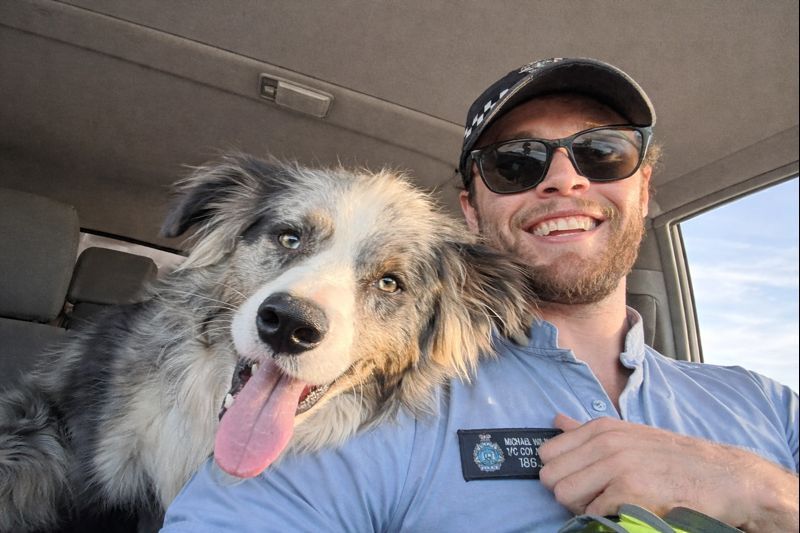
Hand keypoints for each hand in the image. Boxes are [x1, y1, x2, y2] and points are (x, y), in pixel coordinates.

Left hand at [537, 414, 798, 531]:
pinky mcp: (629, 491)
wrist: (722, 477)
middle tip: (594, 496)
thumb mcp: (627, 435)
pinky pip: (592, 513)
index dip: (560, 472)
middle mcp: (605, 443)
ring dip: (582, 507)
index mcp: (600, 429)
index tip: (579, 479)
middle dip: (568, 492)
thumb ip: (587, 431)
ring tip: (608, 503)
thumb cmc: (672, 459)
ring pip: (564, 495)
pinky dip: (604, 517)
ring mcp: (617, 466)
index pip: (546, 453)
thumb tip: (557, 420)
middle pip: (550, 478)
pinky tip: (625, 510)